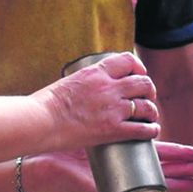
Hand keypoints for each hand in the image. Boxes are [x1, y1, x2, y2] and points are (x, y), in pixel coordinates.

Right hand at [39, 51, 160, 149]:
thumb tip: (90, 90)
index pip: (128, 60)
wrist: (39, 121)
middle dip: (148, 90)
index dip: (138, 67)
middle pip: (143, 82)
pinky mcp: (112, 129)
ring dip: (151, 111)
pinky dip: (151, 130)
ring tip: (150, 116)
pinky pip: (142, 129)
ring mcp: (112, 108)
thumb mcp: (69, 82)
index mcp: (96, 72)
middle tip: (146, 98)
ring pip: (146, 105)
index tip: (138, 74)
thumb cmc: (45, 104)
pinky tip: (152, 131)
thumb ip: (86, 84)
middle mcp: (109, 87)